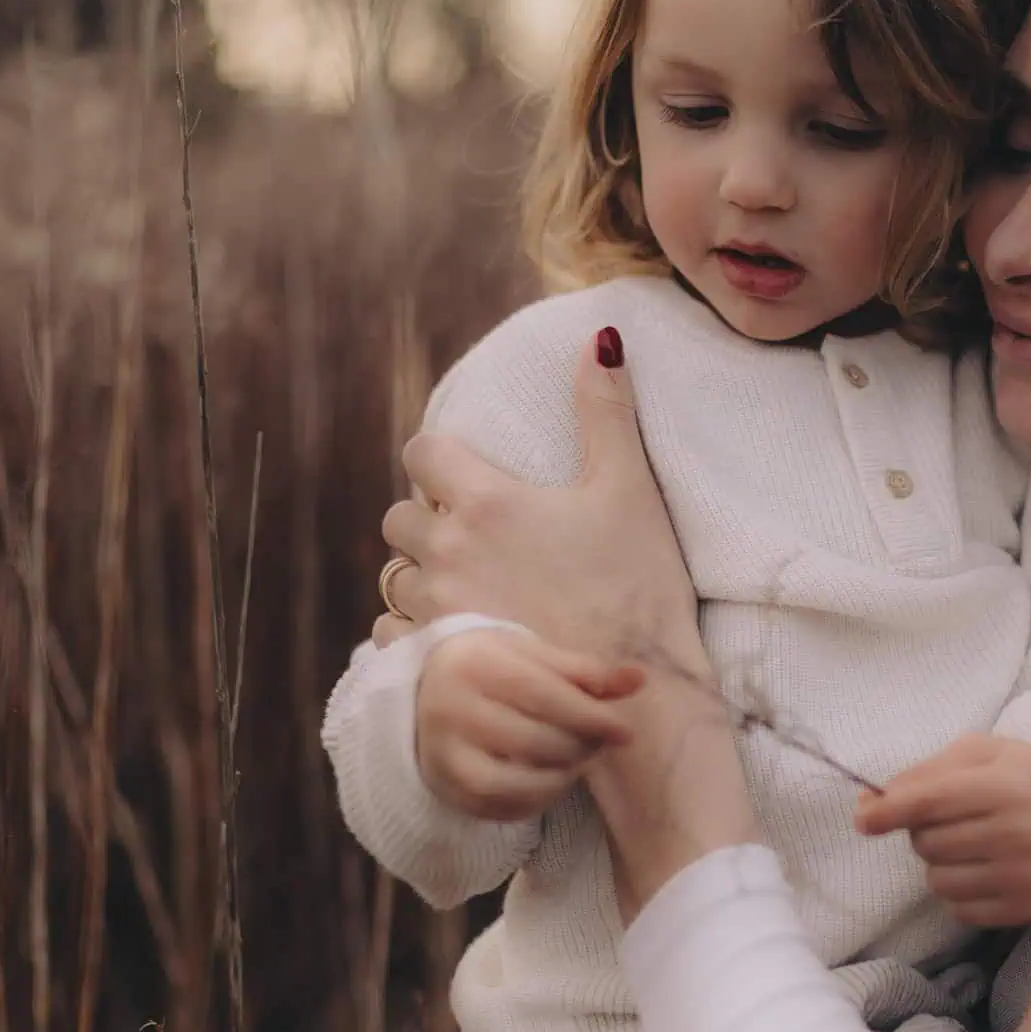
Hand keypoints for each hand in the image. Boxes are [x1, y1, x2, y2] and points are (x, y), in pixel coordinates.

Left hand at [376, 327, 752, 912]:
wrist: (636, 694)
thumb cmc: (637, 587)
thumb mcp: (628, 490)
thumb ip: (606, 411)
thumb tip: (601, 338)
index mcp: (485, 501)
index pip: (422, 452)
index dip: (440, 458)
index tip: (467, 473)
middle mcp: (446, 551)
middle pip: (400, 514)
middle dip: (429, 518)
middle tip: (478, 536)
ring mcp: (436, 610)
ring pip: (393, 576)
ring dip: (421, 574)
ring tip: (470, 587)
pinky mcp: (438, 660)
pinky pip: (393, 635)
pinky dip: (415, 630)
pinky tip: (459, 633)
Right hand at [417, 630, 645, 821]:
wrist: (428, 690)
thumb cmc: (493, 668)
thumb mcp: (535, 655)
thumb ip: (586, 672)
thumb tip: (639, 680)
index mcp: (477, 665)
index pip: (542, 695)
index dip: (589, 716)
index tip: (625, 732)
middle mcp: (452, 710)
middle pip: (532, 741)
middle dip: (578, 747)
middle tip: (597, 744)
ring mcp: (444, 755)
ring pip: (514, 783)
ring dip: (560, 778)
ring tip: (575, 761)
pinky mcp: (446, 788)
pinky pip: (500, 808)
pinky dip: (536, 800)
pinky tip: (550, 781)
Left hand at [855, 735, 1030, 926]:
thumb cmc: (1026, 775)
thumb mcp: (981, 754)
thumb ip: (924, 774)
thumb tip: (869, 806)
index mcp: (1007, 787)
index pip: (932, 803)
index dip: (890, 811)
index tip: (863, 819)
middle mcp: (1019, 835)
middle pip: (928, 844)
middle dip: (924, 831)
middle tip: (952, 818)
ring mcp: (1024, 877)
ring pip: (938, 881)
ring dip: (939, 863)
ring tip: (969, 844)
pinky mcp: (1025, 909)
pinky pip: (959, 910)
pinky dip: (958, 891)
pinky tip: (982, 869)